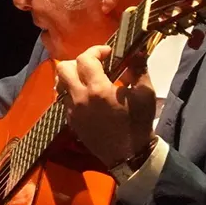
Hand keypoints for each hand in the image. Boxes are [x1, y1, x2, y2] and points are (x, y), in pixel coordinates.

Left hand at [54, 44, 155, 167]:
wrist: (129, 154)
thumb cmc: (138, 123)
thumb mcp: (145, 93)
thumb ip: (139, 69)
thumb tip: (136, 52)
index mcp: (98, 89)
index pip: (85, 59)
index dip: (95, 50)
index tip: (107, 52)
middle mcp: (79, 98)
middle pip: (63, 68)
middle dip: (78, 61)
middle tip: (94, 65)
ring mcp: (71, 110)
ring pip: (60, 84)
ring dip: (72, 77)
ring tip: (88, 79)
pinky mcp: (70, 121)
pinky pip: (64, 99)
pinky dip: (73, 92)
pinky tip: (88, 96)